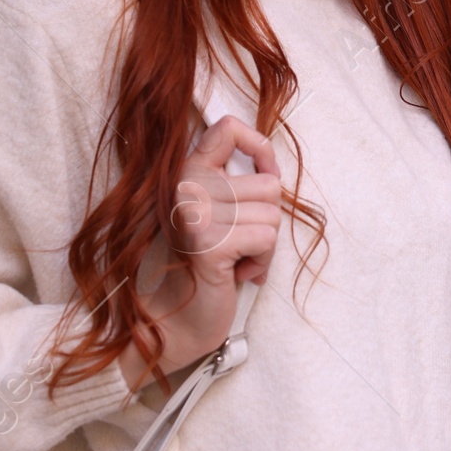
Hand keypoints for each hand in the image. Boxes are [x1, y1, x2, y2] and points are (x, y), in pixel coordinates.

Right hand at [123, 116, 281, 394]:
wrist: (178, 321)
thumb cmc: (207, 267)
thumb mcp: (219, 215)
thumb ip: (236, 185)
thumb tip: (273, 166)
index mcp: (187, 171)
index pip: (228, 129)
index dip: (259, 148)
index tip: (263, 176)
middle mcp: (185, 185)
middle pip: (269, 185)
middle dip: (266, 221)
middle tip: (240, 245)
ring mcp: (194, 212)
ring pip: (272, 215)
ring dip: (264, 246)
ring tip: (236, 261)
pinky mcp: (207, 242)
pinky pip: (267, 239)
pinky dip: (261, 263)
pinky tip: (236, 274)